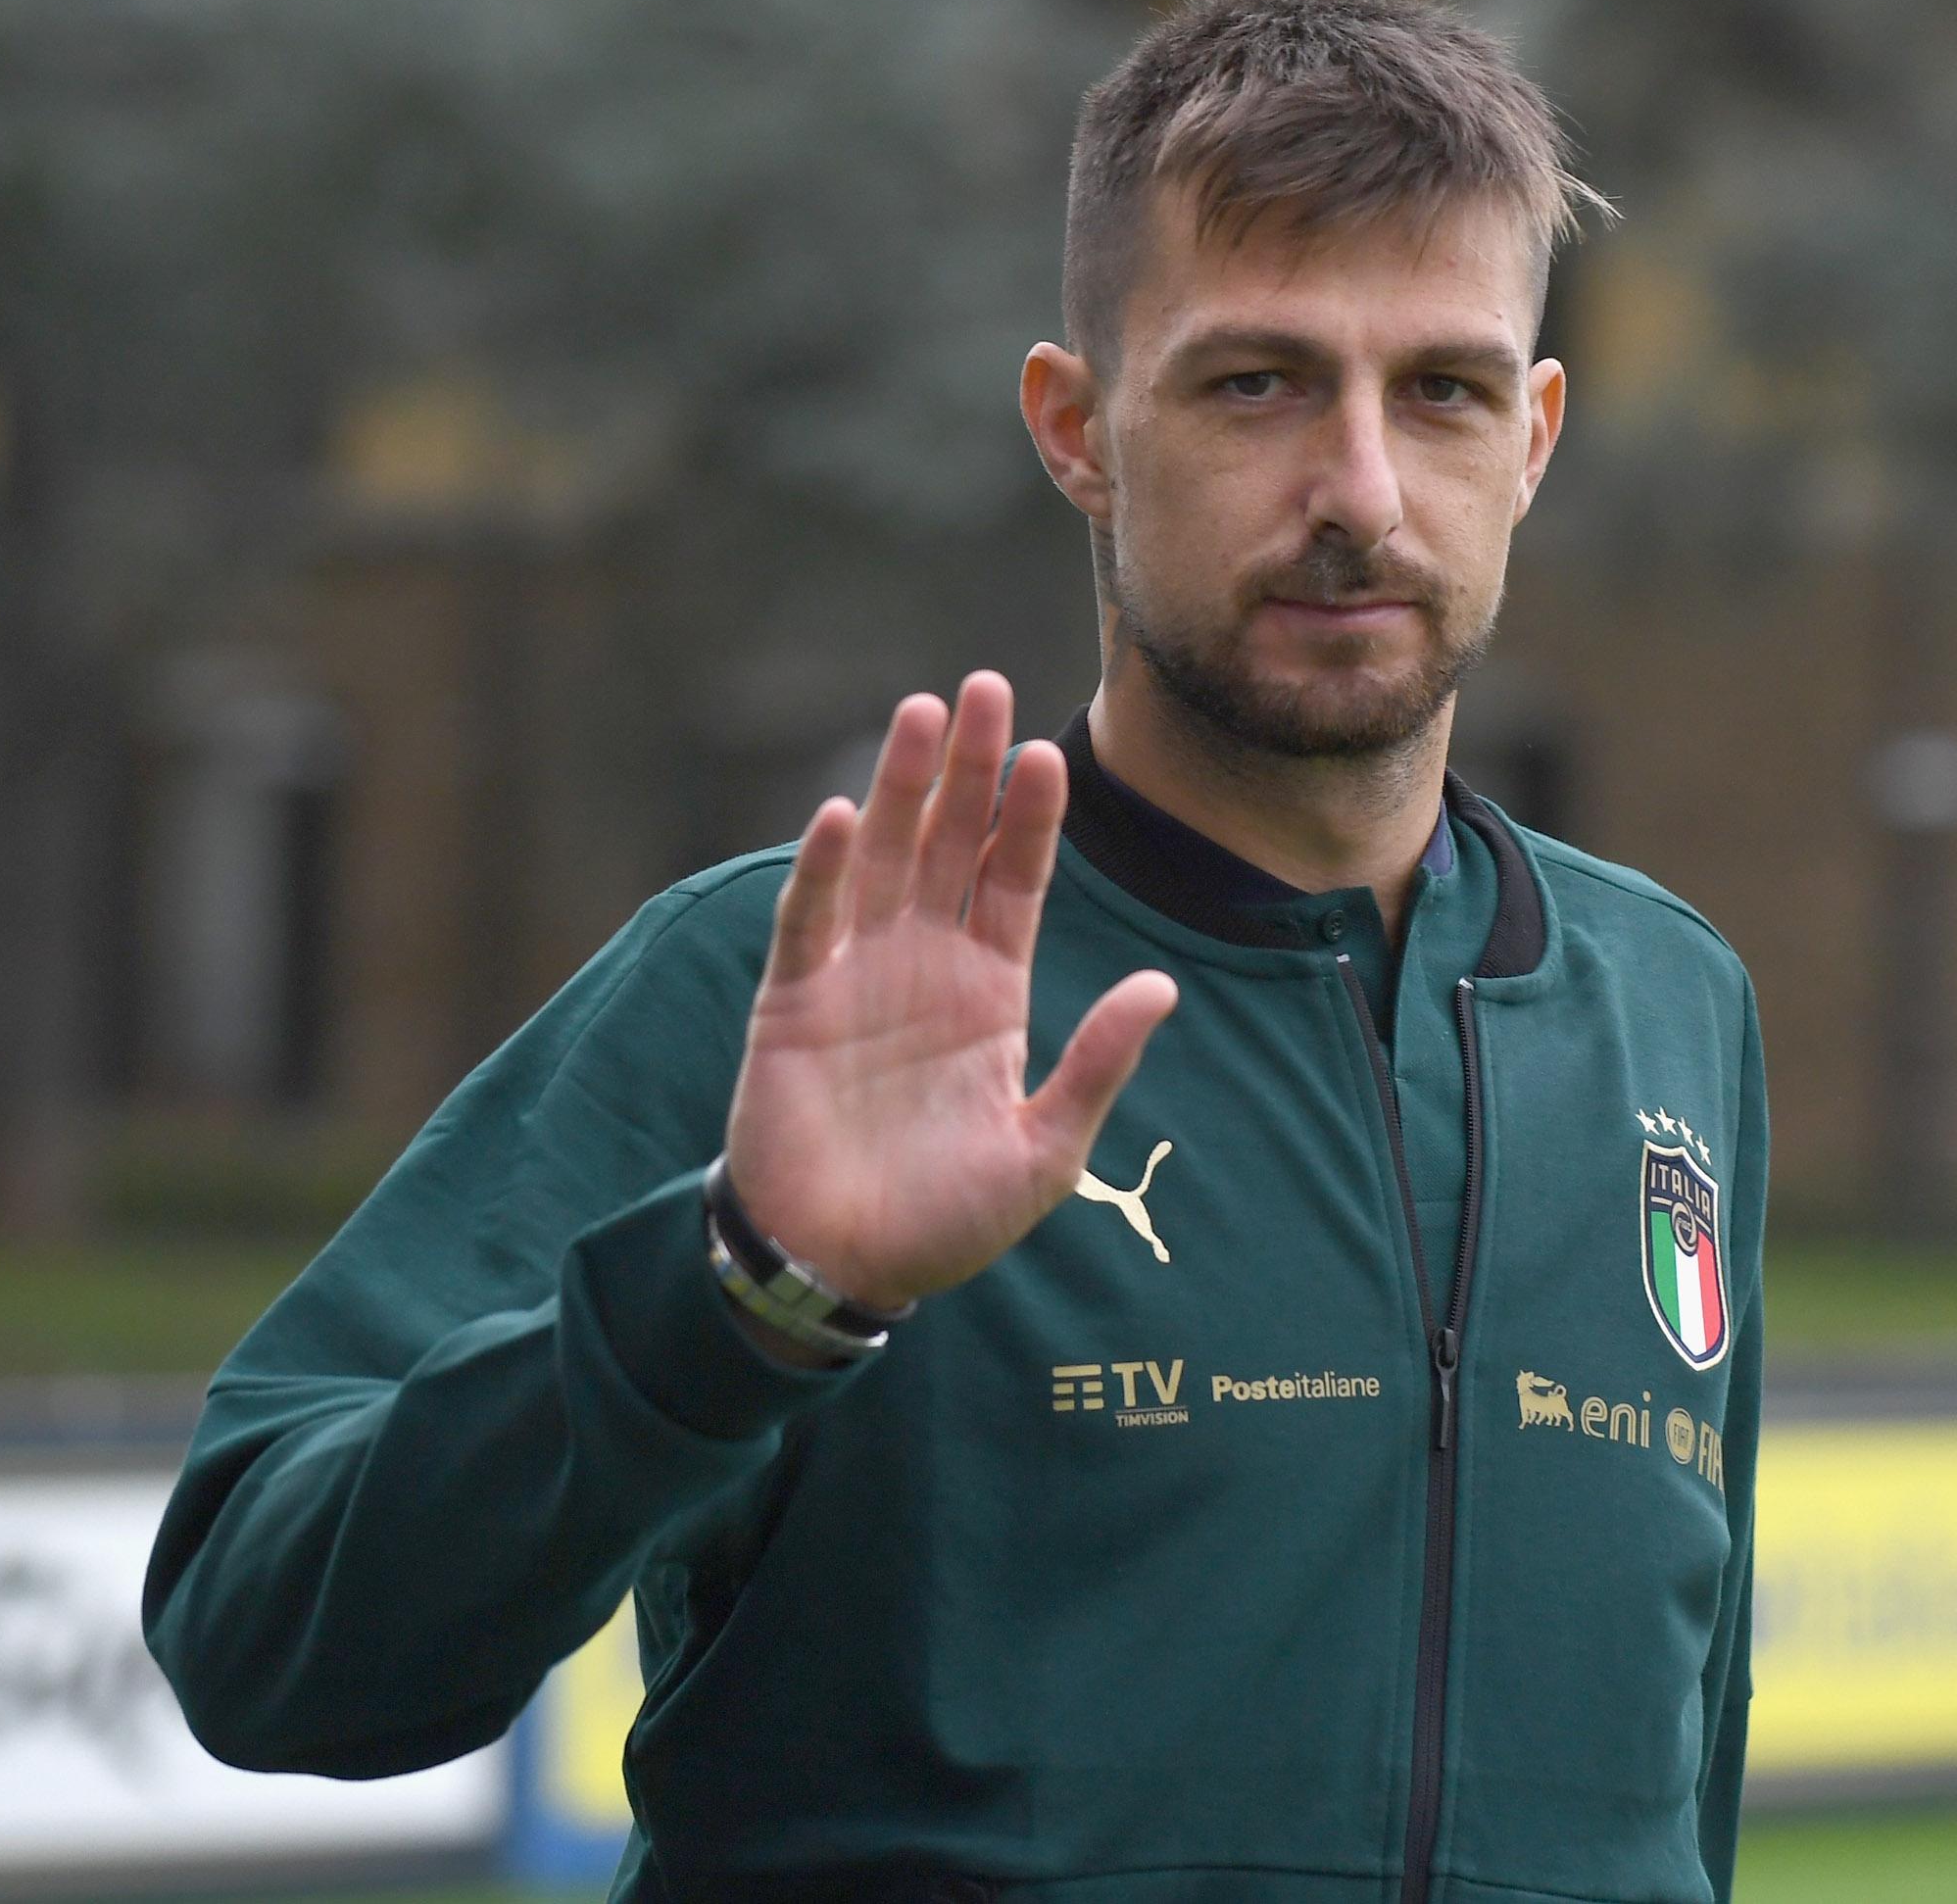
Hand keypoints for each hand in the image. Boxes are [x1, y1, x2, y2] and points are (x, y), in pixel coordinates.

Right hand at [720, 671, 1178, 1309]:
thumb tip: (1164, 984)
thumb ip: (1097, 1064)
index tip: (1049, 753)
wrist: (843, 1267)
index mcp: (991, 990)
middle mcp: (925, 964)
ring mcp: (857, 975)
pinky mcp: (791, 1002)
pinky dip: (825, 869)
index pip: (1015, 880)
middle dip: (968, 768)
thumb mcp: (1045, 1150)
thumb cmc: (947, 1220)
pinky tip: (845, 815)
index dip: (1030, 818)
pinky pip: (811, 921)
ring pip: (883, 858)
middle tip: (983, 688)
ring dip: (900, 787)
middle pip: (950, 844)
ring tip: (921, 714)